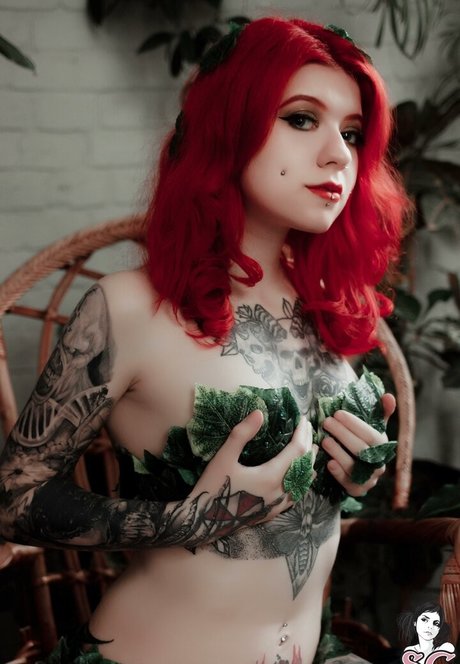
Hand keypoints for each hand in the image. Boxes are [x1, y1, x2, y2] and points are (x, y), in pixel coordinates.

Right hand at [189, 410, 314, 524]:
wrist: (204, 523)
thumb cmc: (212, 487)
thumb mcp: (224, 457)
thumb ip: (241, 434)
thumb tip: (259, 413)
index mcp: (270, 477)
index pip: (296, 451)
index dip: (302, 434)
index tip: (302, 419)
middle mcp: (279, 493)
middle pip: (304, 466)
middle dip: (308, 445)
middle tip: (308, 428)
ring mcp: (278, 505)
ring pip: (304, 483)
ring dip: (309, 463)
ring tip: (310, 448)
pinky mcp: (273, 513)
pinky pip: (297, 495)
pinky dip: (303, 481)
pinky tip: (301, 477)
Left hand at [321, 393, 395, 496]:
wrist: (358, 472)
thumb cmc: (363, 443)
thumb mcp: (372, 427)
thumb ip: (380, 412)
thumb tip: (388, 396)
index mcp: (383, 447)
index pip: (372, 435)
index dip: (355, 424)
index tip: (338, 413)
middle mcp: (379, 464)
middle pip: (361, 450)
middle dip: (342, 434)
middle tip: (326, 422)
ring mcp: (369, 479)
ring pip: (354, 467)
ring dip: (338, 452)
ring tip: (324, 440)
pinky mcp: (358, 491)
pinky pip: (349, 484)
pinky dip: (338, 474)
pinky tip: (329, 463)